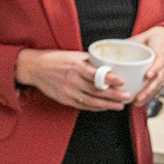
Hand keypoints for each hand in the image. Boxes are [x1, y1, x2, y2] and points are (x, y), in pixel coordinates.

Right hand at [15, 48, 129, 111]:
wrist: (36, 68)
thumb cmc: (56, 59)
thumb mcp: (73, 55)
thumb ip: (90, 61)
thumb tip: (109, 63)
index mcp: (76, 66)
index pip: (95, 74)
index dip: (109, 79)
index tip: (121, 81)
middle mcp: (73, 80)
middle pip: (97, 90)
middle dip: (114, 95)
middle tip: (127, 96)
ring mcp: (69, 92)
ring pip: (92, 101)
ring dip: (108, 104)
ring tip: (120, 105)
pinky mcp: (66, 100)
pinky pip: (84, 106)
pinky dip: (96, 108)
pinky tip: (106, 107)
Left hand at [126, 25, 163, 109]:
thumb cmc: (157, 39)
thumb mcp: (144, 36)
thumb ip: (130, 42)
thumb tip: (112, 48)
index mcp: (161, 50)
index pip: (160, 61)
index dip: (154, 69)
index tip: (147, 76)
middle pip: (159, 77)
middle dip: (149, 89)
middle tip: (138, 97)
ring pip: (159, 85)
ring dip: (149, 95)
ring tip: (138, 102)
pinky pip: (160, 87)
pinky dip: (152, 95)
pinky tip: (144, 101)